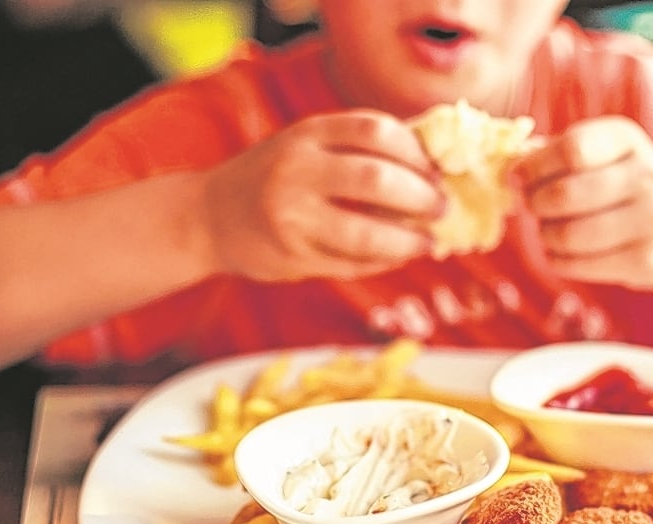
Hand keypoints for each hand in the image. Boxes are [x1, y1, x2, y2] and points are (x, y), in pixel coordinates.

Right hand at [201, 109, 443, 280]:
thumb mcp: (308, 146)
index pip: (375, 131)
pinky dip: (384, 262)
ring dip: (408, 241)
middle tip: (442, 207)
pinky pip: (351, 263)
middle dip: (420, 196)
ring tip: (429, 242)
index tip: (437, 170)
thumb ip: (358, 149)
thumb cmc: (276, 177)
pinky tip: (399, 257)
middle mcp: (296, 170)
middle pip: (375, 179)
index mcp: (307, 133)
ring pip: (366, 232)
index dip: (416, 152)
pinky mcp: (292, 256)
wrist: (210, 216)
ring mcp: (292, 216)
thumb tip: (434, 166)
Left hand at [515, 116, 652, 287]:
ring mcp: (650, 220)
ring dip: (545, 236)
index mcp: (626, 139)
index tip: (516, 178)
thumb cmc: (625, 186)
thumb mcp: (601, 155)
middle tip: (532, 207)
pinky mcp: (644, 260)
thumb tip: (508, 167)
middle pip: (564, 194)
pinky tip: (561, 252)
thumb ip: (556, 154)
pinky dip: (556, 260)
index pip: (570, 150)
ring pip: (567, 235)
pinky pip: (578, 265)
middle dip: (534, 204)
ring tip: (549, 231)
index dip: (533, 167)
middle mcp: (645, 176)